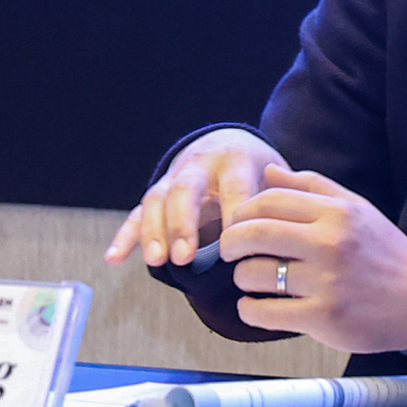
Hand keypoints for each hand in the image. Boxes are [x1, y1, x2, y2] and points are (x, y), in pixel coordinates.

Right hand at [105, 129, 285, 268]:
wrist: (230, 144)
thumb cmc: (260, 172)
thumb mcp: (277, 176)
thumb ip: (285, 197)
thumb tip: (291, 230)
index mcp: (237, 160)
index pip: (235, 186)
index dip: (234, 212)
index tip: (236, 242)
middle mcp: (201, 165)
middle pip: (187, 189)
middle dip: (184, 223)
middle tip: (186, 258)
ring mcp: (174, 179)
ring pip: (157, 200)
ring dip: (154, 231)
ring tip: (159, 262)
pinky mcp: (156, 194)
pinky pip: (135, 213)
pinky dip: (125, 236)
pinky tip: (115, 259)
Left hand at [214, 166, 406, 357]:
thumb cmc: (385, 253)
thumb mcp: (357, 209)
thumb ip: (312, 187)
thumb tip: (267, 172)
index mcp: (338, 213)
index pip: (270, 200)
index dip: (244, 211)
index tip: (240, 224)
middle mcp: (332, 244)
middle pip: (254, 233)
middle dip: (230, 242)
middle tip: (230, 250)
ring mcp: (327, 283)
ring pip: (253, 274)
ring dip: (241, 277)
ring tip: (251, 279)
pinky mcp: (323, 318)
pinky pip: (263, 313)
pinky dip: (249, 310)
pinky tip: (256, 306)